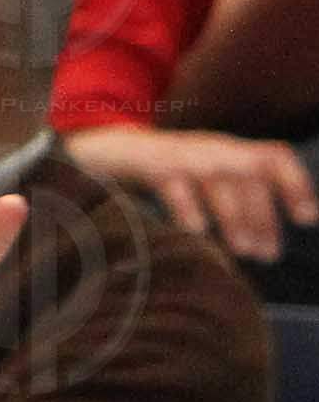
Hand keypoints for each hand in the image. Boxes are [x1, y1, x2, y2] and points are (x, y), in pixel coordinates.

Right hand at [65, 123, 318, 261]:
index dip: (295, 184)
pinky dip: (190, 208)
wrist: (103, 151)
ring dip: (236, 216)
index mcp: (225, 149)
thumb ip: (230, 195)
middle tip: (266, 254)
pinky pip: (176, 185)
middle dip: (263, 215)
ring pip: (219, 180)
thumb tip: (263, 241)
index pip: (273, 155)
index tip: (306, 219)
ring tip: (243, 250)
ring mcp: (179, 153)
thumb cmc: (161, 175)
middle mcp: (208, 147)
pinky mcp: (150, 165)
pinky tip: (197, 232)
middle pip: (249, 173)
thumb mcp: (202, 177)